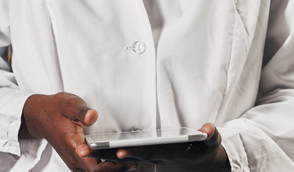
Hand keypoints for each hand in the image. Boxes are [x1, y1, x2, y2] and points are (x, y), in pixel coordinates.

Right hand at [22, 92, 136, 171]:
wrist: (40, 115)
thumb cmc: (56, 109)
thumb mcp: (69, 104)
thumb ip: (82, 111)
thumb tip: (92, 117)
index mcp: (73, 147)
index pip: (95, 167)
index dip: (113, 167)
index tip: (129, 162)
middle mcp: (74, 158)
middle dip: (118, 168)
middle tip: (136, 161)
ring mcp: (74, 160)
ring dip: (112, 168)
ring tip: (131, 162)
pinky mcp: (76, 159)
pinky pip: (92, 168)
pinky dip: (106, 165)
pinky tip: (118, 158)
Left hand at [93, 123, 230, 171]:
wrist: (201, 163)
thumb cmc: (205, 150)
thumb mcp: (212, 143)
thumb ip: (210, 136)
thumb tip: (208, 129)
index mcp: (170, 153)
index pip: (149, 153)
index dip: (135, 152)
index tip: (119, 152)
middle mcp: (156, 157)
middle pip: (129, 156)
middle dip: (107, 154)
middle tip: (86, 150)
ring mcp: (149, 157)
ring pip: (123, 156)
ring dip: (103, 154)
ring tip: (82, 149)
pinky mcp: (145, 155)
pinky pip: (125, 155)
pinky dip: (110, 154)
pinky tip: (95, 150)